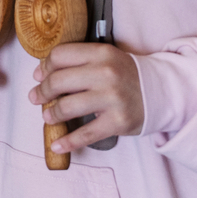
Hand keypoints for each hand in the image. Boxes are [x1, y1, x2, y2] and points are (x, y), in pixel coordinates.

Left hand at [28, 42, 143, 153]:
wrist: (160, 92)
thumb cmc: (124, 74)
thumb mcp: (105, 58)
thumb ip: (76, 61)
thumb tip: (40, 73)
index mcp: (101, 53)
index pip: (60, 56)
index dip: (45, 66)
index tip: (39, 76)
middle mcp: (106, 74)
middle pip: (59, 81)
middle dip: (42, 92)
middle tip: (36, 97)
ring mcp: (113, 99)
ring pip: (68, 107)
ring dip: (51, 114)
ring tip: (47, 116)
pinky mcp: (118, 122)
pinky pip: (86, 134)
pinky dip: (67, 141)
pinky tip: (56, 144)